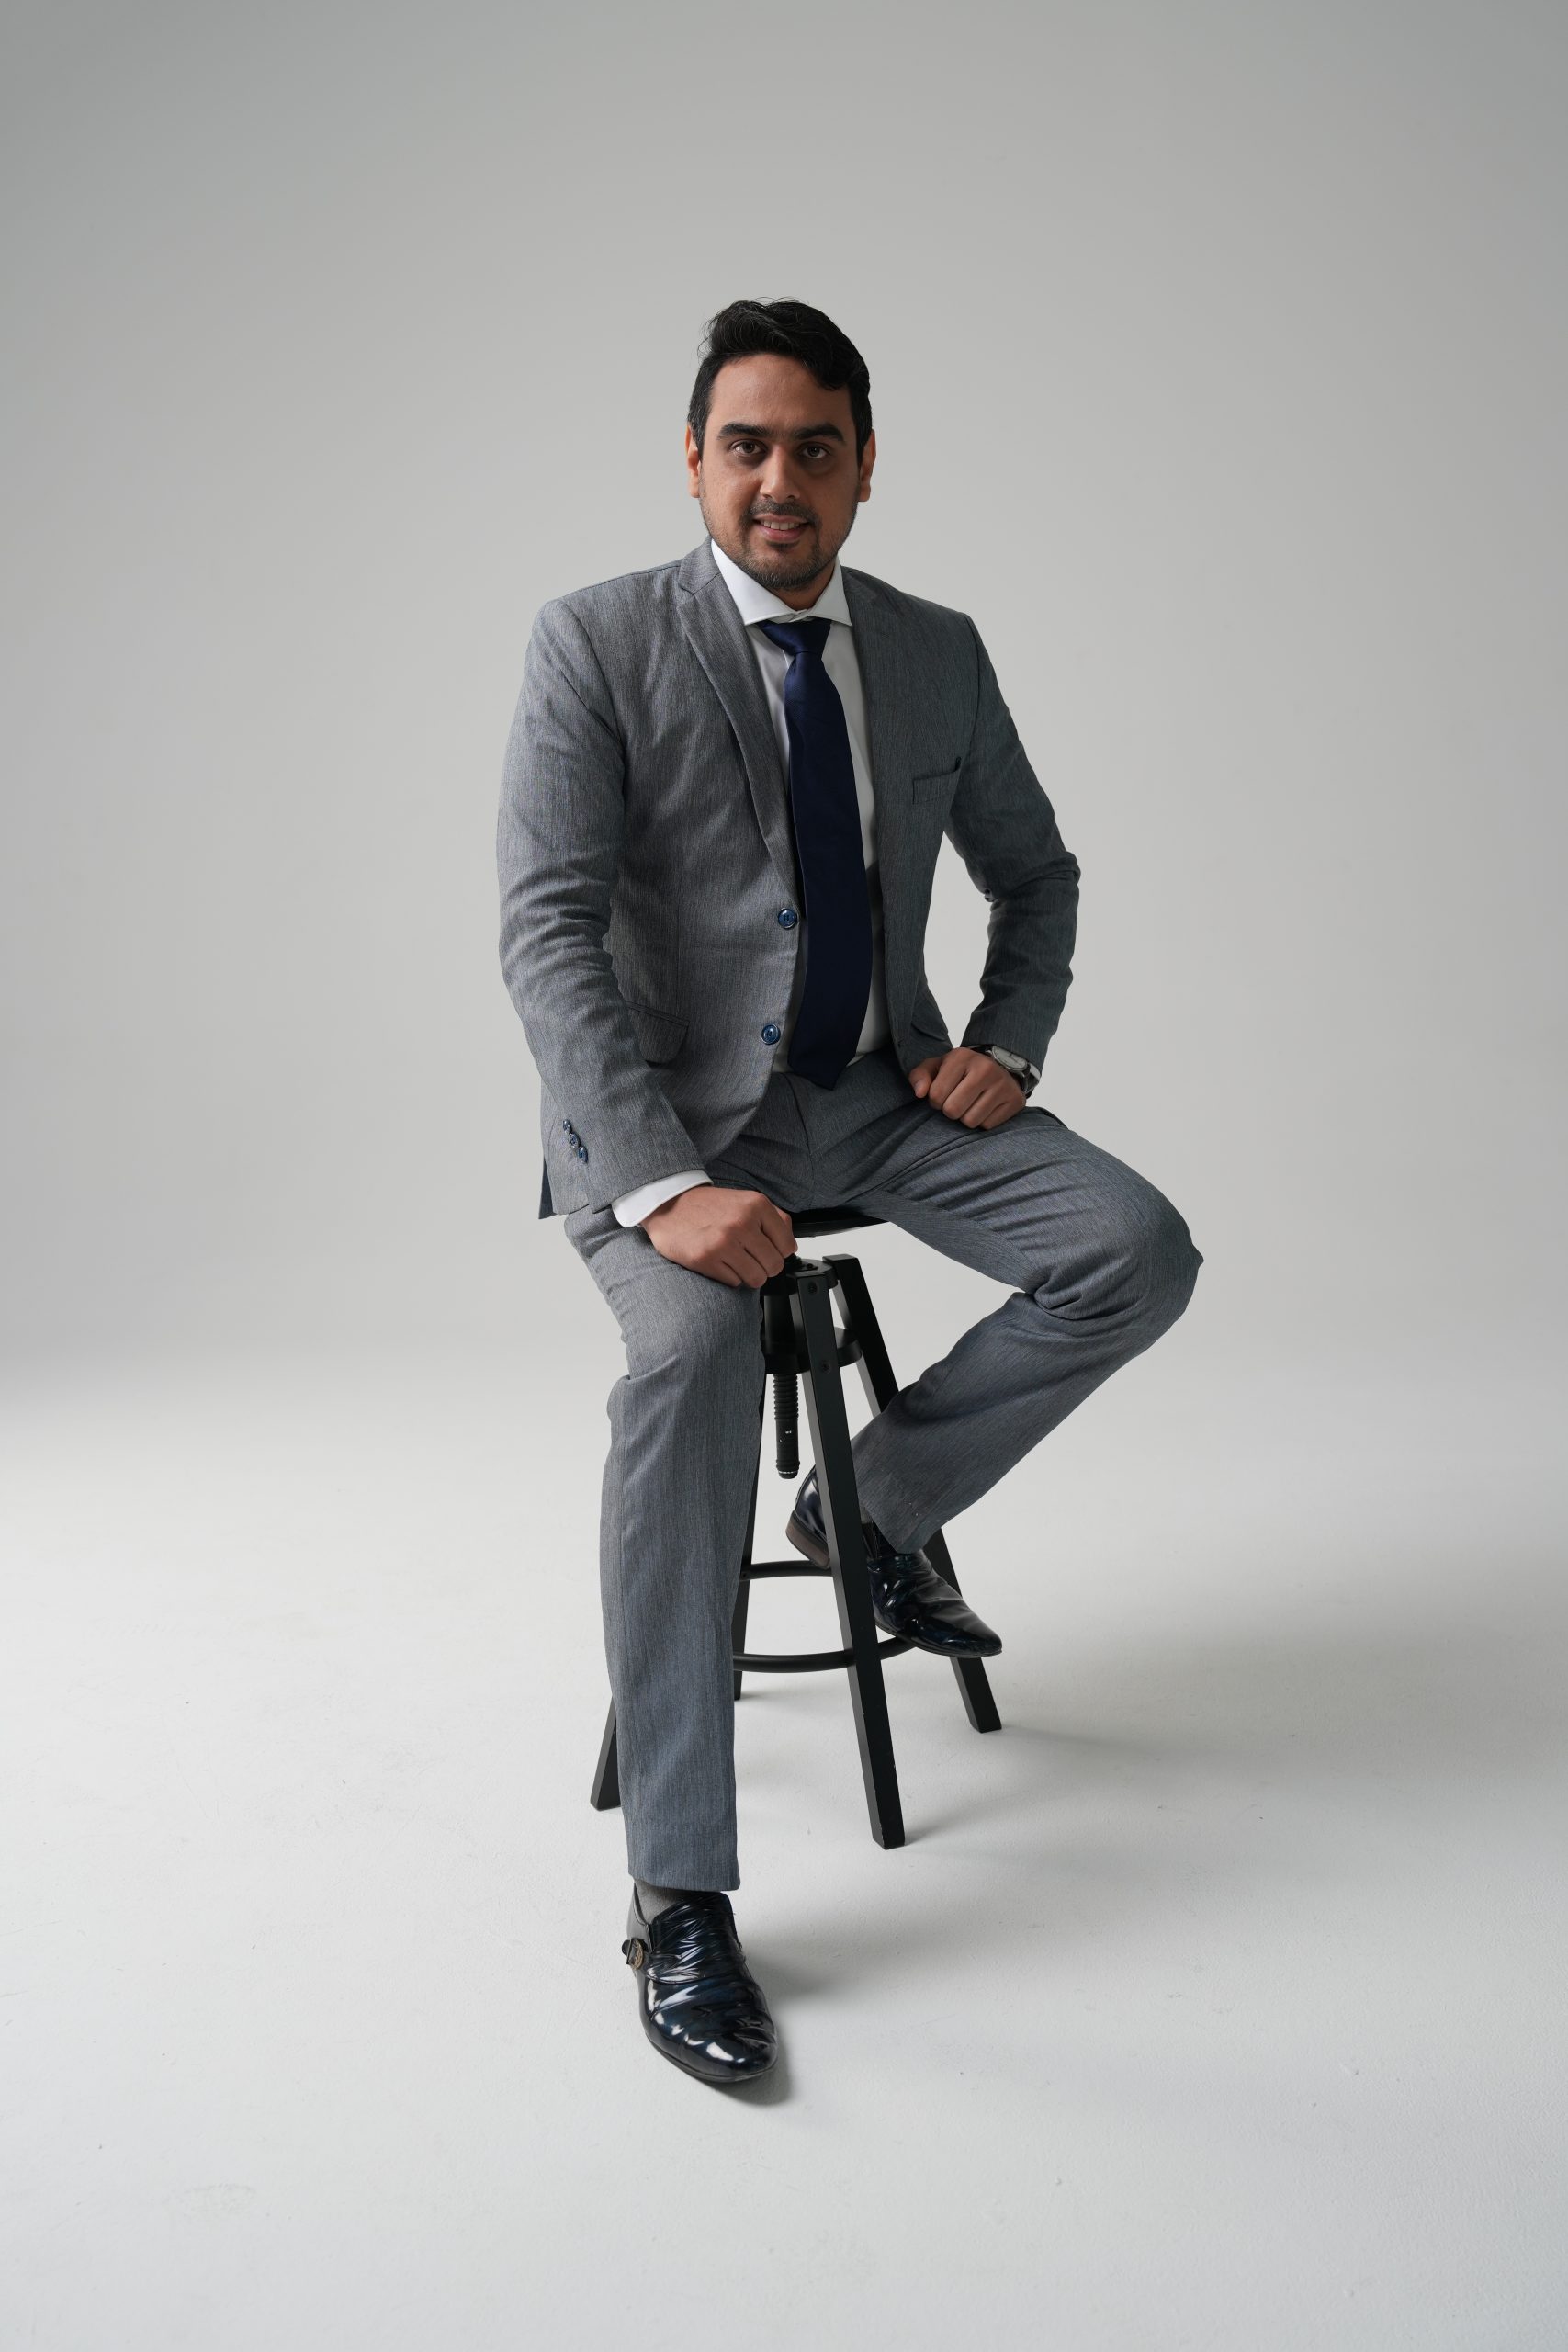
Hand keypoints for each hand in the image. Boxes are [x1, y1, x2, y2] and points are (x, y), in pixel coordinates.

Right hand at [641, 1185, 795, 1287]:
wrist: (669, 1204)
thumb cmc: (707, 1206)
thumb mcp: (745, 1200)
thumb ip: (773, 1218)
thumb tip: (790, 1242)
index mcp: (756, 1205)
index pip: (787, 1246)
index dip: (777, 1252)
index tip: (766, 1250)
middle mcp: (742, 1223)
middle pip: (774, 1266)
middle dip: (763, 1266)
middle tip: (749, 1257)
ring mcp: (724, 1242)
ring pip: (756, 1278)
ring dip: (747, 1274)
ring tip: (734, 1261)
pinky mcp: (707, 1259)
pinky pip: (734, 1282)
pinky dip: (728, 1276)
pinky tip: (718, 1261)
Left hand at [907, 1047, 1025, 1128]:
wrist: (1000, 1066)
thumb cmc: (960, 1071)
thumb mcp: (937, 1067)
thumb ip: (919, 1076)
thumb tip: (919, 1093)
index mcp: (962, 1057)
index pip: (935, 1095)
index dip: (934, 1100)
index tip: (943, 1094)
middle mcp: (985, 1068)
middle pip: (953, 1110)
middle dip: (950, 1111)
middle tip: (957, 1101)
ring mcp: (1003, 1085)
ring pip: (971, 1121)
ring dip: (966, 1118)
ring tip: (971, 1104)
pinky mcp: (1015, 1100)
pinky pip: (988, 1126)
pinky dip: (982, 1121)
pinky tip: (985, 1108)